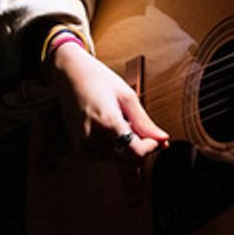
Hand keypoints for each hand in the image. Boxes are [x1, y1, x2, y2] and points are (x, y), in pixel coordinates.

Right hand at [47, 43, 169, 158]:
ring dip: (127, 148)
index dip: (152, 147)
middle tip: (148, 131)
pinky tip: (114, 129)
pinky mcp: (78, 146)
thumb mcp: (127, 97)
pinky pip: (103, 156)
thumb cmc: (99, 79)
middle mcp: (92, 138)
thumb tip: (163, 138)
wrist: (70, 74)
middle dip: (141, 148)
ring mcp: (82, 144)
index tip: (160, 138)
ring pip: (116, 160)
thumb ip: (145, 122)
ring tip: (125, 124)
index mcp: (107, 124)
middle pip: (127, 160)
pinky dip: (114, 147)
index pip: (136, 153)